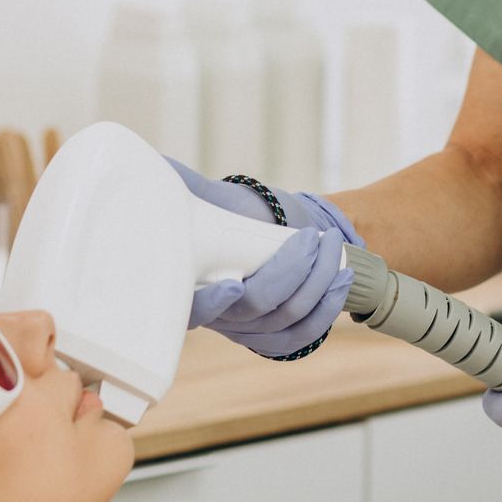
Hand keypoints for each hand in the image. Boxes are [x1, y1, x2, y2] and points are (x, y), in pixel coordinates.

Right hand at [169, 157, 362, 358]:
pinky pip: (305, 335)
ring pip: (287, 319)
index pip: (194, 309)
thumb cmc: (225, 215)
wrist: (259, 233)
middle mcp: (218, 316)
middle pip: (255, 306)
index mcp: (191, 287)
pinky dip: (329, 308)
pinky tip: (342, 279)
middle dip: (291, 272)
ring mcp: (248, 332)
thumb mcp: (203, 200)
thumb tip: (158, 163)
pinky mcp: (275, 338)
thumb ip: (182, 186)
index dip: (212, 304)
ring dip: (319, 283)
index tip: (234, 285)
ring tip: (334, 247)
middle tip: (313, 236)